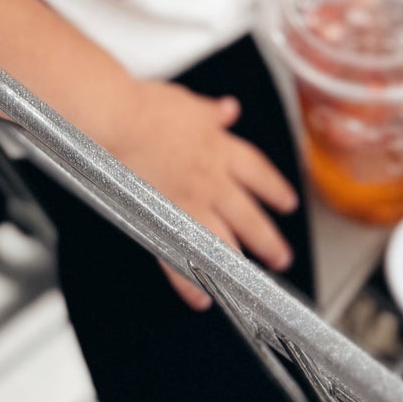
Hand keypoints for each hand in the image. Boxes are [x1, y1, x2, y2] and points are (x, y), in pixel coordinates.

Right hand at [102, 77, 299, 309]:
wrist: (115, 120)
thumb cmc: (146, 107)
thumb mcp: (188, 103)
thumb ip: (211, 112)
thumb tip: (228, 109)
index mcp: (219, 149)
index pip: (257, 173)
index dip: (274, 189)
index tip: (286, 203)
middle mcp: (211, 181)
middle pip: (248, 217)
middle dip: (268, 240)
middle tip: (281, 257)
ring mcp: (188, 206)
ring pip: (223, 244)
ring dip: (239, 267)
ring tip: (251, 286)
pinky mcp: (162, 223)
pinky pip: (181, 261)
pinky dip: (192, 284)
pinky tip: (201, 298)